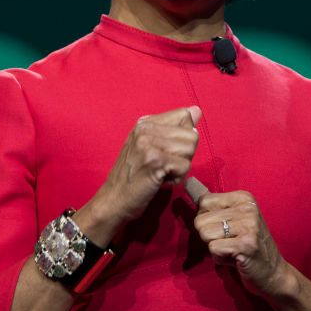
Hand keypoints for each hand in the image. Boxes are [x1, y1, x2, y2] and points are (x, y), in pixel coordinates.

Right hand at [93, 106, 201, 225]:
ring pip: (190, 148)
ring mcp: (148, 143)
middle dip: (184, 155)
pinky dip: (177, 179)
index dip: (183, 138)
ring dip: (181, 167)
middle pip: (191, 134)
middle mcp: (145, 128)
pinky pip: (185, 166)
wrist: (113, 200)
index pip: (184, 115)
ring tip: (161, 173)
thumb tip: (197, 110)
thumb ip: (174, 128)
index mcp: (145, 122)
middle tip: (163, 166)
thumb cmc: (134, 177)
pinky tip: (160, 182)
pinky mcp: (154, 160)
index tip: (166, 152)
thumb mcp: (150, 147)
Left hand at [193, 190, 293, 297]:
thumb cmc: (247, 244)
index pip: (204, 201)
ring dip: (215, 247)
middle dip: (209, 236)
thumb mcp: (234, 219)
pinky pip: (213, 249)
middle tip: (229, 241)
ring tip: (232, 249)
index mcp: (243, 197)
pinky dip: (220, 258)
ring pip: (205, 234)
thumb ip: (213, 207)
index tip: (225, 228)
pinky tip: (235, 258)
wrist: (273, 271)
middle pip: (200, 220)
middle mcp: (247, 208)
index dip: (207, 219)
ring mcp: (248, 226)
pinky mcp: (246, 245)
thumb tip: (187, 184)